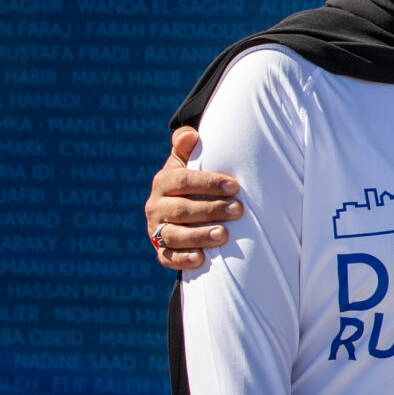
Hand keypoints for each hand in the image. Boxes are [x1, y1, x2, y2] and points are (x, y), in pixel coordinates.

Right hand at [146, 126, 241, 272]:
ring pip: (175, 235)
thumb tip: (190, 135)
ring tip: (224, 235)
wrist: (178, 212)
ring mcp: (156, 230)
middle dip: (211, 210)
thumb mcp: (186, 163)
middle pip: (182, 209)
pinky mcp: (160, 251)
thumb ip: (186, 146)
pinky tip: (201, 259)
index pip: (183, 181)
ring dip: (200, 235)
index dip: (208, 183)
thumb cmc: (191, 183)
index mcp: (163, 182)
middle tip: (238, 210)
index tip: (234, 187)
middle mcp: (155, 206)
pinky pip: (168, 258)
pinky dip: (183, 259)